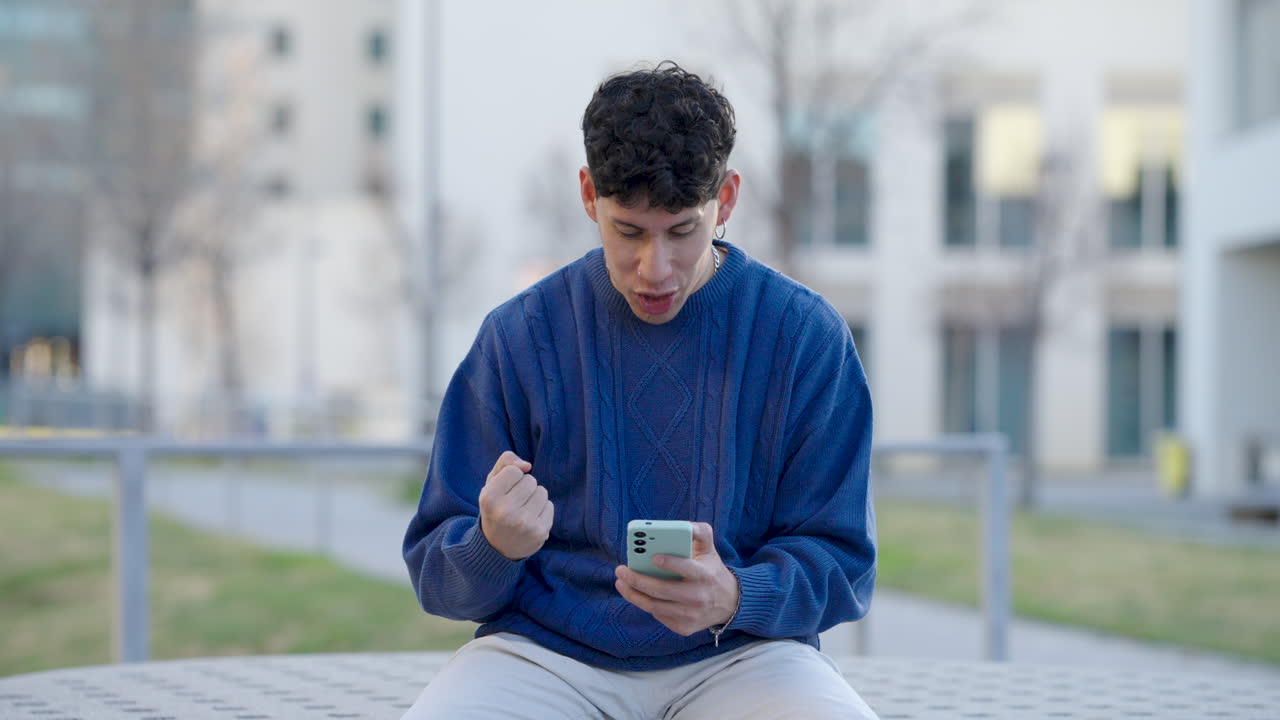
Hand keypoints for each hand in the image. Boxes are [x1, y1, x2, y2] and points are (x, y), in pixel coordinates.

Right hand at [478, 451, 553, 560]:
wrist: (497, 547)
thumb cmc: (496, 508)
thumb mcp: (491, 484)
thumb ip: (505, 463)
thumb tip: (527, 465)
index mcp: (489, 498)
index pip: (514, 470)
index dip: (511, 477)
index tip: (504, 491)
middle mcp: (505, 512)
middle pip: (530, 480)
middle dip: (524, 487)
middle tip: (514, 502)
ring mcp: (524, 524)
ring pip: (542, 491)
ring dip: (534, 497)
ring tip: (522, 510)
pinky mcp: (540, 532)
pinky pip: (549, 505)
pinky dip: (542, 510)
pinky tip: (530, 520)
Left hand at [614, 522, 738, 635]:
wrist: (729, 603)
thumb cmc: (711, 571)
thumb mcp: (710, 550)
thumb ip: (700, 532)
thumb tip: (685, 525)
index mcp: (705, 575)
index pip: (686, 569)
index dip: (669, 563)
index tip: (653, 557)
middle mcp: (698, 597)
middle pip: (662, 590)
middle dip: (637, 580)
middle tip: (621, 570)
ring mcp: (691, 615)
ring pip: (655, 606)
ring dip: (633, 595)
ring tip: (621, 583)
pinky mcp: (684, 627)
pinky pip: (658, 615)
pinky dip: (646, 604)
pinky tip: (638, 594)